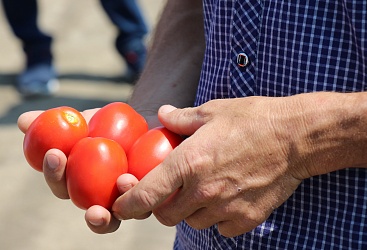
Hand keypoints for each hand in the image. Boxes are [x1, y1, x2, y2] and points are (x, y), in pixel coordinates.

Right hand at [17, 108, 157, 233]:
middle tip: (93, 211)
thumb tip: (23, 121)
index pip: (63, 188)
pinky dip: (147, 188)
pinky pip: (152, 197)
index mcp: (79, 186)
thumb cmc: (102, 125)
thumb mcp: (81, 121)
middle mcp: (104, 200)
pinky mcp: (154, 193)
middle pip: (97, 216)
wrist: (138, 123)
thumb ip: (54, 122)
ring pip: (127, 213)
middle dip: (94, 217)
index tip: (55, 153)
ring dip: (124, 204)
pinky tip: (144, 173)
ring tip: (124, 183)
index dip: (54, 174)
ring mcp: (131, 200)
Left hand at [112, 97, 308, 236]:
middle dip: (161, 207)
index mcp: (188, 163)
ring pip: (193, 223)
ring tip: (201, 192)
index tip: (121, 206)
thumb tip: (162, 114)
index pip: (146, 195)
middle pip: (166, 216)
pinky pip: (221, 228)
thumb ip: (180, 118)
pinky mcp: (247, 219)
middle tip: (170, 192)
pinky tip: (225, 199)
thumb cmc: (253, 119)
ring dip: (190, 212)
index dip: (127, 205)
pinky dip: (217, 219)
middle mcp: (203, 191)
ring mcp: (226, 207)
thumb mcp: (212, 111)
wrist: (296, 136)